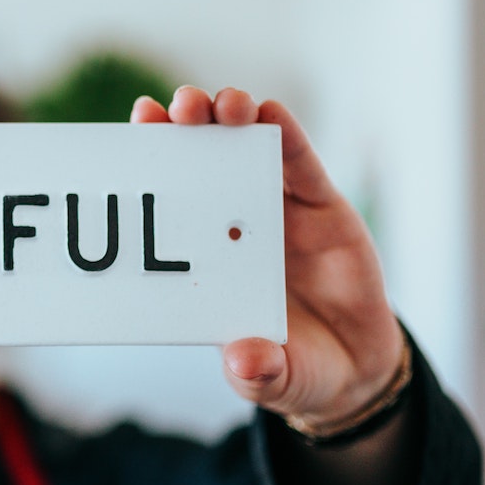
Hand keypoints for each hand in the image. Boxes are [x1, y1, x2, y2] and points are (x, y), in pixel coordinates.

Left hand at [131, 86, 404, 427]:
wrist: (354, 365)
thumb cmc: (293, 367)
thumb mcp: (274, 377)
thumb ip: (259, 372)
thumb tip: (245, 362)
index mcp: (204, 260)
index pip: (168, 204)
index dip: (148, 166)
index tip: (131, 134)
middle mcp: (232, 225)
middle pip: (198, 160)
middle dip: (182, 127)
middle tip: (170, 110)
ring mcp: (275, 210)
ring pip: (245, 149)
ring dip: (227, 118)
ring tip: (216, 106)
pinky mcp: (320, 205)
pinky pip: (300, 163)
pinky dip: (285, 133)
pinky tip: (268, 112)